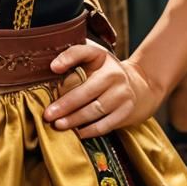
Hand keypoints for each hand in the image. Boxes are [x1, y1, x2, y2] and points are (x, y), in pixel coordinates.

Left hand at [43, 42, 161, 138]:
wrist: (138, 84)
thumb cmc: (105, 71)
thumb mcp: (92, 57)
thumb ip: (73, 57)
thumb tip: (52, 67)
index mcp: (102, 56)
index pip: (83, 52)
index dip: (68, 58)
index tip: (52, 68)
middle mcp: (114, 74)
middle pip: (87, 91)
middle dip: (65, 104)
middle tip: (48, 114)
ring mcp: (122, 94)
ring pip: (95, 110)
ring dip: (75, 120)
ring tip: (59, 125)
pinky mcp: (126, 111)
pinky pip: (106, 124)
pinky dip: (90, 130)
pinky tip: (77, 133)